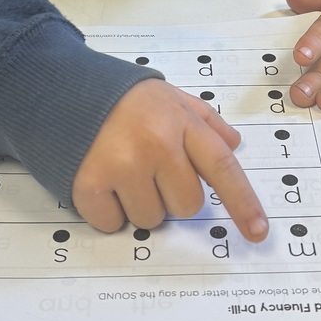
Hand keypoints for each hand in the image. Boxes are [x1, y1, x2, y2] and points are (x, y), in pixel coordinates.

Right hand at [72, 79, 268, 241]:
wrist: (62, 88)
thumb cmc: (122, 97)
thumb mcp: (169, 95)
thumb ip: (204, 118)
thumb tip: (233, 142)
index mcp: (181, 122)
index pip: (222, 167)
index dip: (243, 203)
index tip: (258, 232)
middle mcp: (157, 143)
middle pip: (187, 205)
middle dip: (171, 194)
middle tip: (149, 168)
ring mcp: (124, 164)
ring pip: (151, 219)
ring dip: (138, 203)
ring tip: (121, 169)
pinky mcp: (91, 183)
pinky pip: (113, 224)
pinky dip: (107, 210)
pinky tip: (101, 180)